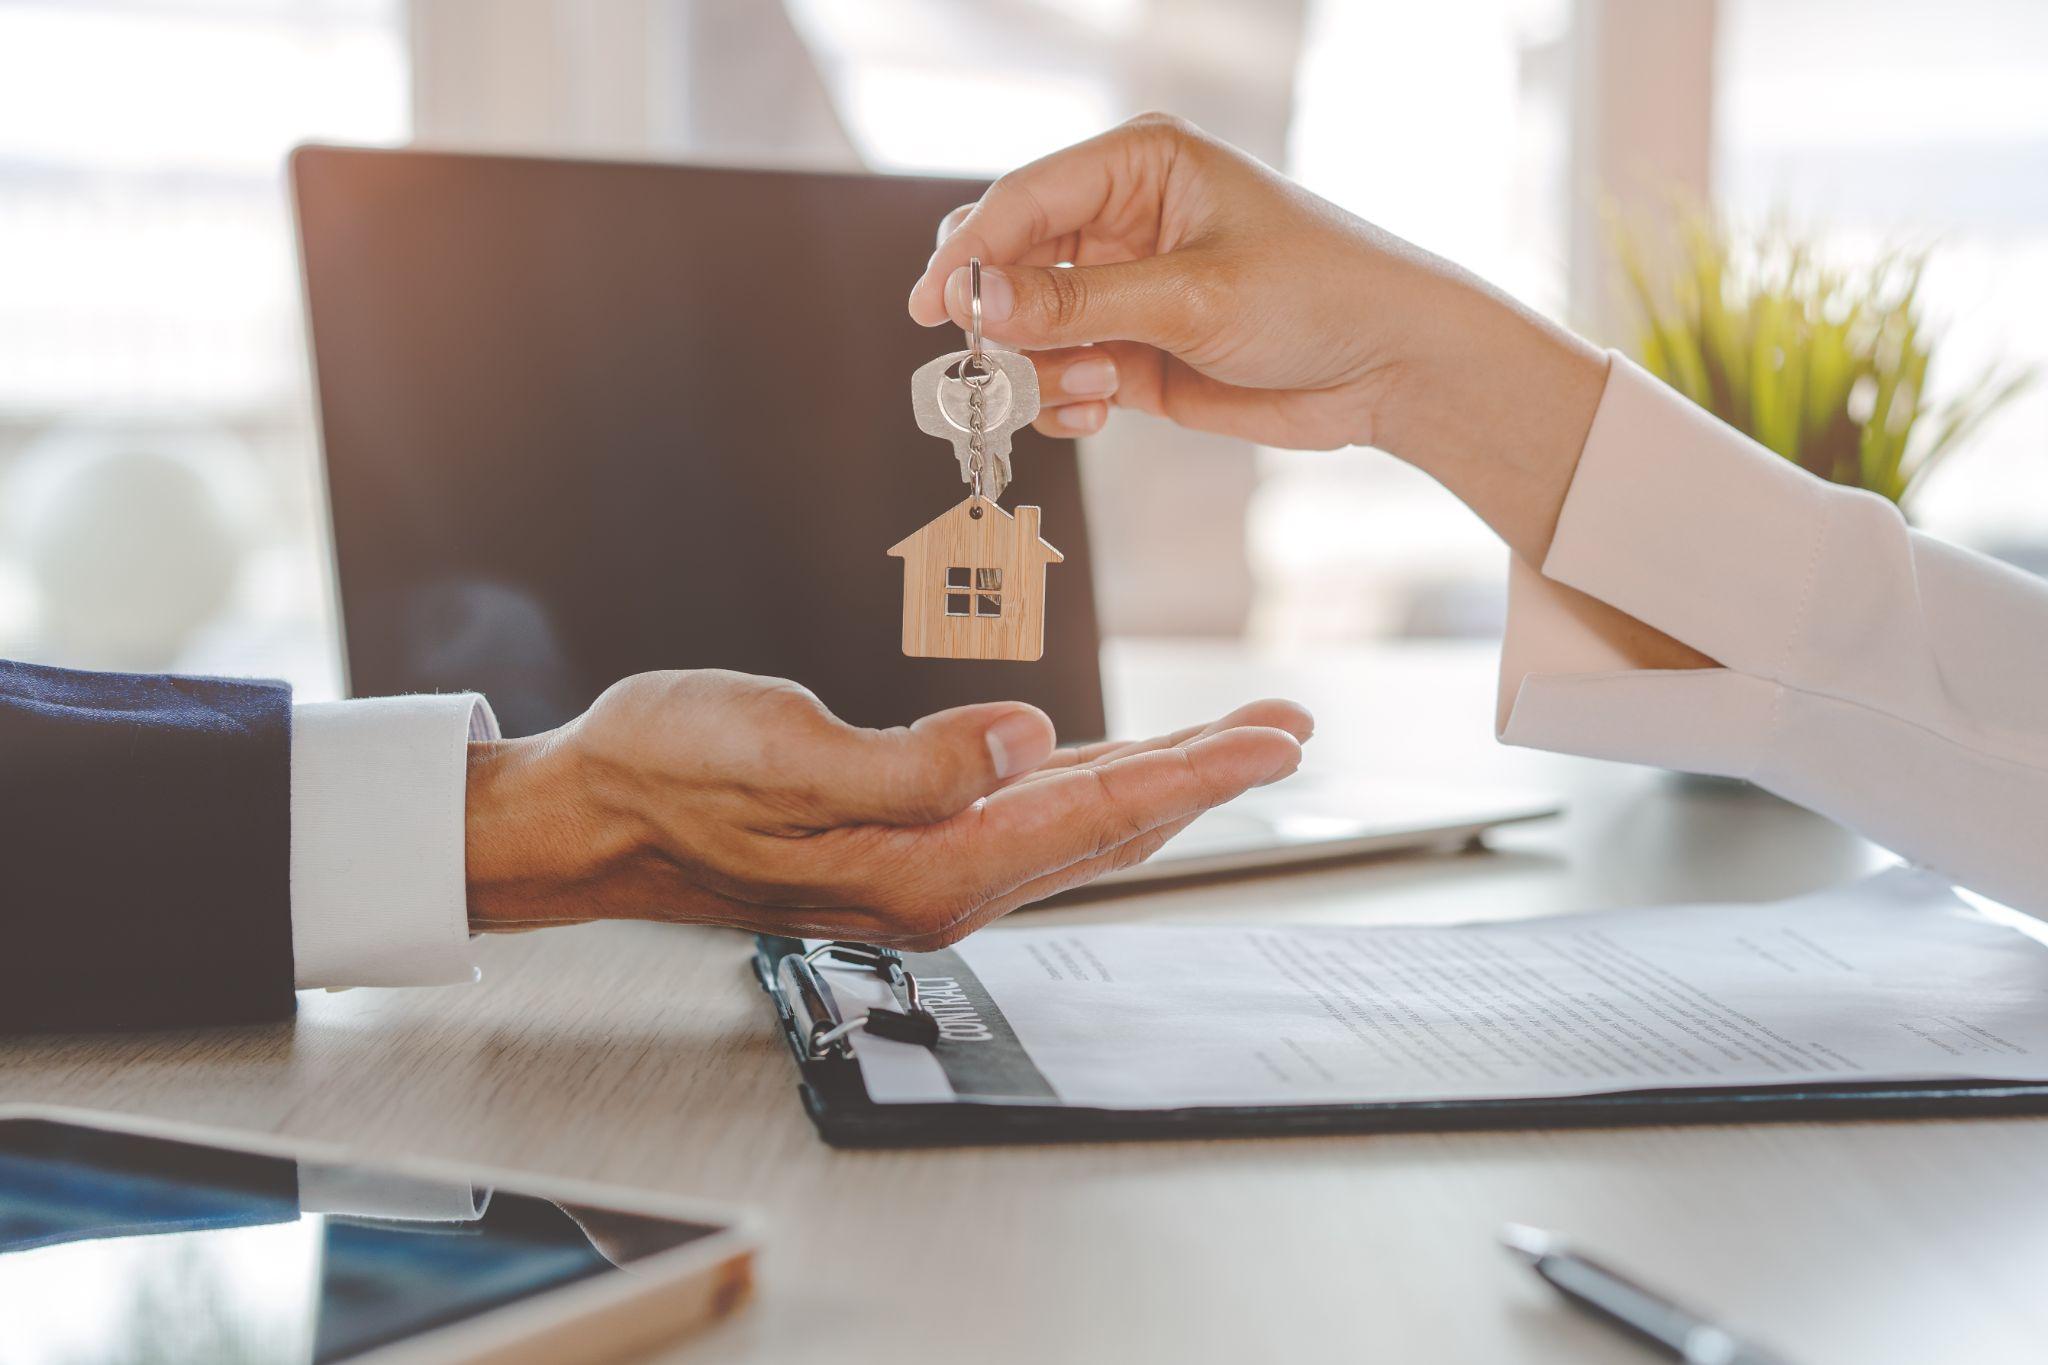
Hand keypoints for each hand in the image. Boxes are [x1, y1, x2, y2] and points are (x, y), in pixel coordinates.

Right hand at [463, 670, 1308, 948]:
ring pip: (1079, 822)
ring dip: (1163, 780)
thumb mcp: (780, 751)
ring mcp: (928, 871)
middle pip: (1109, 824)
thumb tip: (1030, 741)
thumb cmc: (670, 773)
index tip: (1274, 736)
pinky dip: (1097, 784)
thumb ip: (911, 762)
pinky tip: (1118, 763)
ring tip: (1232, 740)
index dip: (1198, 770)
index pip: (1096, 812)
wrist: (597, 815)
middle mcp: (943, 884)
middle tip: (1286, 728)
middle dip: (1207, 775)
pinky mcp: (908, 844)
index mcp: (925, 866)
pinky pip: (1033, 816)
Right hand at [906, 113, 1610, 563]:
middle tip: (997, 366)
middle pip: (1013, 264)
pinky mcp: (1136, 350)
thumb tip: (980, 302)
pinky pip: (1063, 374)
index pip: (1023, 199)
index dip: (970, 255)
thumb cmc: (1318, 295)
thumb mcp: (1194, 296)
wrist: (1391, 366)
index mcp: (1139, 165)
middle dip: (1003, 320)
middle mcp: (1122, 219)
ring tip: (1101, 390)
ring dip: (1044, 369)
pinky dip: (1068, 399)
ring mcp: (1126, 288)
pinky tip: (1107, 409)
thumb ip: (1080, 304)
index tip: (935, 311)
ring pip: (1031, 330)